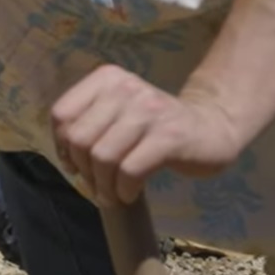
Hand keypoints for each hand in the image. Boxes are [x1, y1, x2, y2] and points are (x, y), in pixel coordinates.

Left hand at [51, 64, 242, 207]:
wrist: (212, 128)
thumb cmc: (155, 127)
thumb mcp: (117, 114)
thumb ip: (89, 125)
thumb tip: (66, 159)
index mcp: (106, 79)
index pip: (62, 115)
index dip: (62, 146)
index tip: (75, 165)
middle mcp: (125, 88)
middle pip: (80, 139)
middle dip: (84, 170)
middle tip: (96, 186)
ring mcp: (149, 110)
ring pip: (103, 156)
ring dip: (103, 186)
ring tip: (112, 195)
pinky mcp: (169, 136)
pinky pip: (130, 170)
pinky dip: (124, 189)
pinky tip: (129, 194)